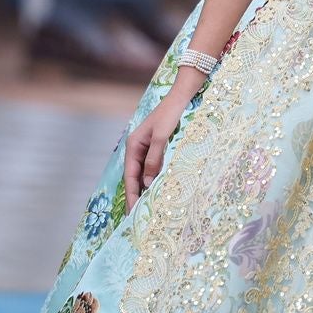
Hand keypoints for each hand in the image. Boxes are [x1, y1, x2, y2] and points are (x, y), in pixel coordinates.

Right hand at [123, 70, 203, 210]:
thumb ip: (154, 159)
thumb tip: (148, 183)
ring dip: (145, 189)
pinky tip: (158, 190)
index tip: (133, 211)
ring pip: (144, 173)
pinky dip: (154, 179)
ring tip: (147, 208)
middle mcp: (138, 148)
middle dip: (136, 196)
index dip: (132, 194)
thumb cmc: (171, 114)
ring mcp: (147, 148)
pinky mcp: (158, 147)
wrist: (182, 96)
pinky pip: (153, 167)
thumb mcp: (162, 137)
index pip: (130, 176)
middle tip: (138, 217)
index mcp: (133, 145)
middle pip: (135, 177)